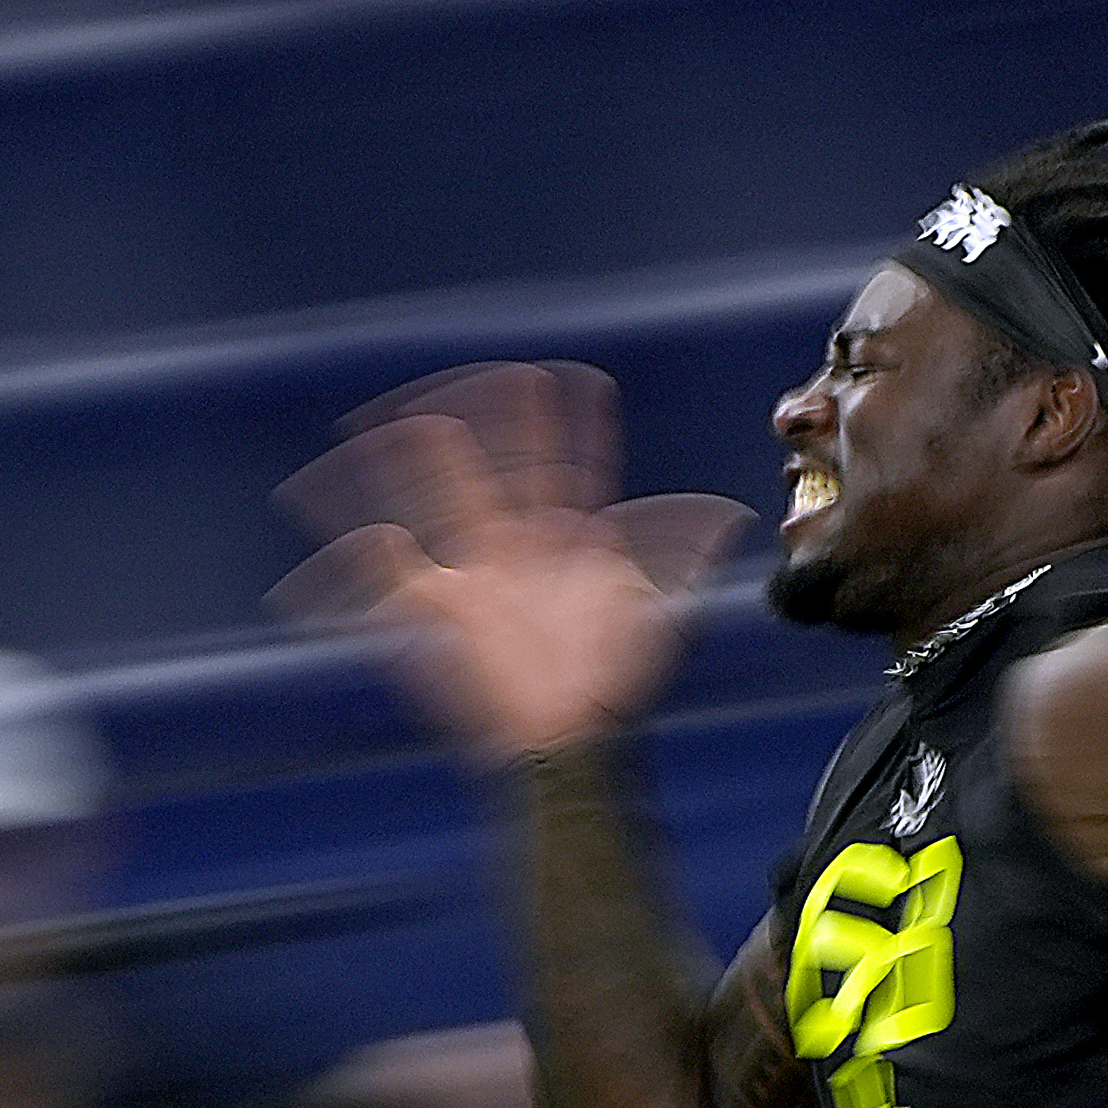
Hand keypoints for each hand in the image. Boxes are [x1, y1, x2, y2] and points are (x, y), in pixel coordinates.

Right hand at [271, 362, 747, 760]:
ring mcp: (486, 579)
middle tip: (509, 377)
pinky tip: (379, 536)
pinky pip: (407, 579)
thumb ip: (679, 557)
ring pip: (454, 505)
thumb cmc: (612, 677)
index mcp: (572, 547)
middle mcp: (526, 553)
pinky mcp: (453, 613)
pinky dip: (384, 560)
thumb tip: (728, 517)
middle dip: (511, 425)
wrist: (572, 730)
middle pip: (513, 473)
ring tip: (418, 425)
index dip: (585, 429)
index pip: (578, 472)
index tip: (590, 385)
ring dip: (435, 467)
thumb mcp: (653, 612)